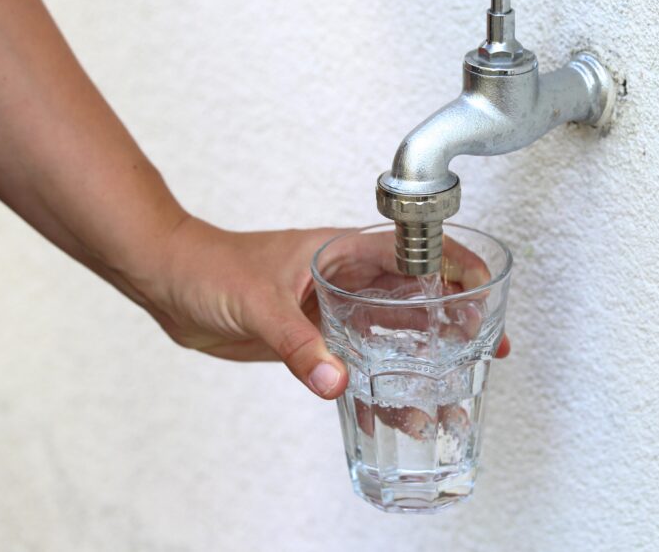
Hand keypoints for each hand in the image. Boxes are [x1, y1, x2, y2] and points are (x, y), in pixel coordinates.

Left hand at [138, 217, 508, 399]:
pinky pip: (360, 359)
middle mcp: (348, 278)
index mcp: (344, 251)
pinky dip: (381, 381)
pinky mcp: (317, 337)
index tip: (485, 291)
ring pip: (393, 332)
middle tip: (486, 349)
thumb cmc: (211, 267)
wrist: (172, 282)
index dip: (456, 267)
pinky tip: (400, 407)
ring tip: (454, 390)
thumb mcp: (259, 301)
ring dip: (424, 357)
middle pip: (417, 295)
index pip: (414, 251)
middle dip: (456, 319)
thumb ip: (298, 343)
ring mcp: (334, 309)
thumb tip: (335, 380)